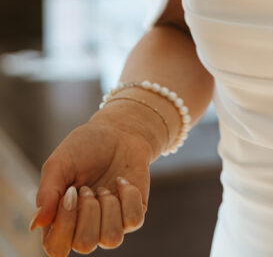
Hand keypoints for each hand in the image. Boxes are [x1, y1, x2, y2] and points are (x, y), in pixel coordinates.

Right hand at [32, 114, 150, 255]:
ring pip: (111, 239)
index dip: (64, 224)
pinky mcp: (133, 214)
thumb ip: (47, 193)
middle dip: (88, 210)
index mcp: (60, 221)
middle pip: (85, 244)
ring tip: (104, 188)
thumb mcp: (59, 163)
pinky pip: (134, 220)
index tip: (70, 192)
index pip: (56, 248)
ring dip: (108, 207)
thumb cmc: (85, 147)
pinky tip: (121, 181)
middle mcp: (84, 228)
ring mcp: (110, 223)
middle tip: (87, 187)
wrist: (118, 131)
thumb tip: (36, 224)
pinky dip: (128, 196)